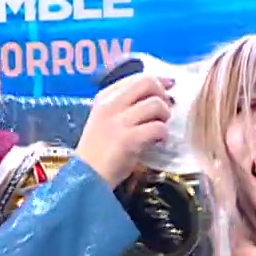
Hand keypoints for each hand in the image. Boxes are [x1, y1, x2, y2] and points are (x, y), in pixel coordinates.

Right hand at [76, 71, 173, 185]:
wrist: (86, 177)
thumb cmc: (99, 152)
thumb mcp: (106, 120)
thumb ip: (126, 106)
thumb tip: (158, 96)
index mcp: (105, 97)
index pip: (137, 77)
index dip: (158, 80)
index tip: (169, 86)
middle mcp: (110, 105)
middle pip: (148, 83)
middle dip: (163, 94)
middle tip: (165, 111)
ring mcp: (118, 122)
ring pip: (156, 104)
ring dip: (165, 116)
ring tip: (160, 129)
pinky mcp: (128, 140)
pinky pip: (157, 128)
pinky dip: (163, 135)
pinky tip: (159, 142)